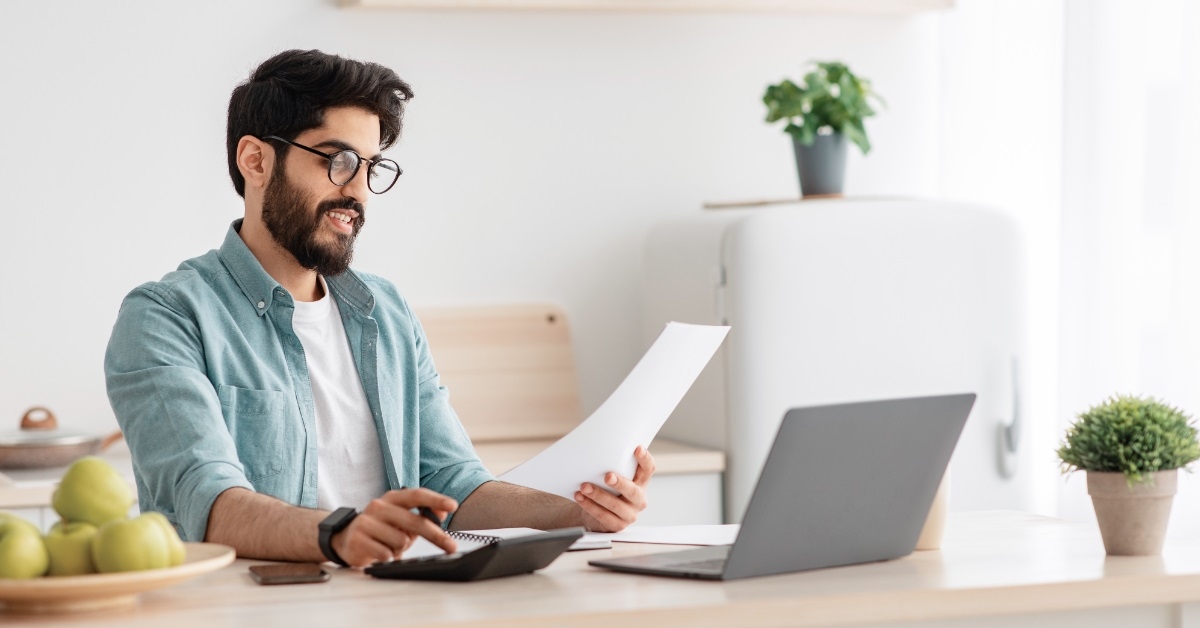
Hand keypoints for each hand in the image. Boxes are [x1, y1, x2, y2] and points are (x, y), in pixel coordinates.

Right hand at [330, 487, 457, 567]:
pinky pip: (386, 553)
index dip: (436, 499)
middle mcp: (379, 506)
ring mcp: (366, 522)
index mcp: (392, 498)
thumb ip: (422, 514)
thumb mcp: (402, 519)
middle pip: (414, 521)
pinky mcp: (358, 539)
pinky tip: (381, 552)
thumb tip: (443, 511)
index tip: (453, 506)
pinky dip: (389, 557)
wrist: (345, 539)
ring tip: (392, 547)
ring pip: (401, 541)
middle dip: (436, 535)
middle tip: (451, 546)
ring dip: (402, 549)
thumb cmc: (381, 529)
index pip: (417, 495)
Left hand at [574, 446, 655, 531]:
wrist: (596, 512)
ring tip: (584, 486)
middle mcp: (639, 499)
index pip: (648, 469)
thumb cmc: (606, 489)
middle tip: (607, 476)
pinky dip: (590, 506)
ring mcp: (630, 514)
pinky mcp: (618, 526)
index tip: (637, 449)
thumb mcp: (613, 477)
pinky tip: (580, 497)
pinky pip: (603, 516)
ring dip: (598, 495)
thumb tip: (595, 446)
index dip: (645, 459)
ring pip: (615, 505)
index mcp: (641, 483)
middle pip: (633, 491)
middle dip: (620, 483)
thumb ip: (612, 466)